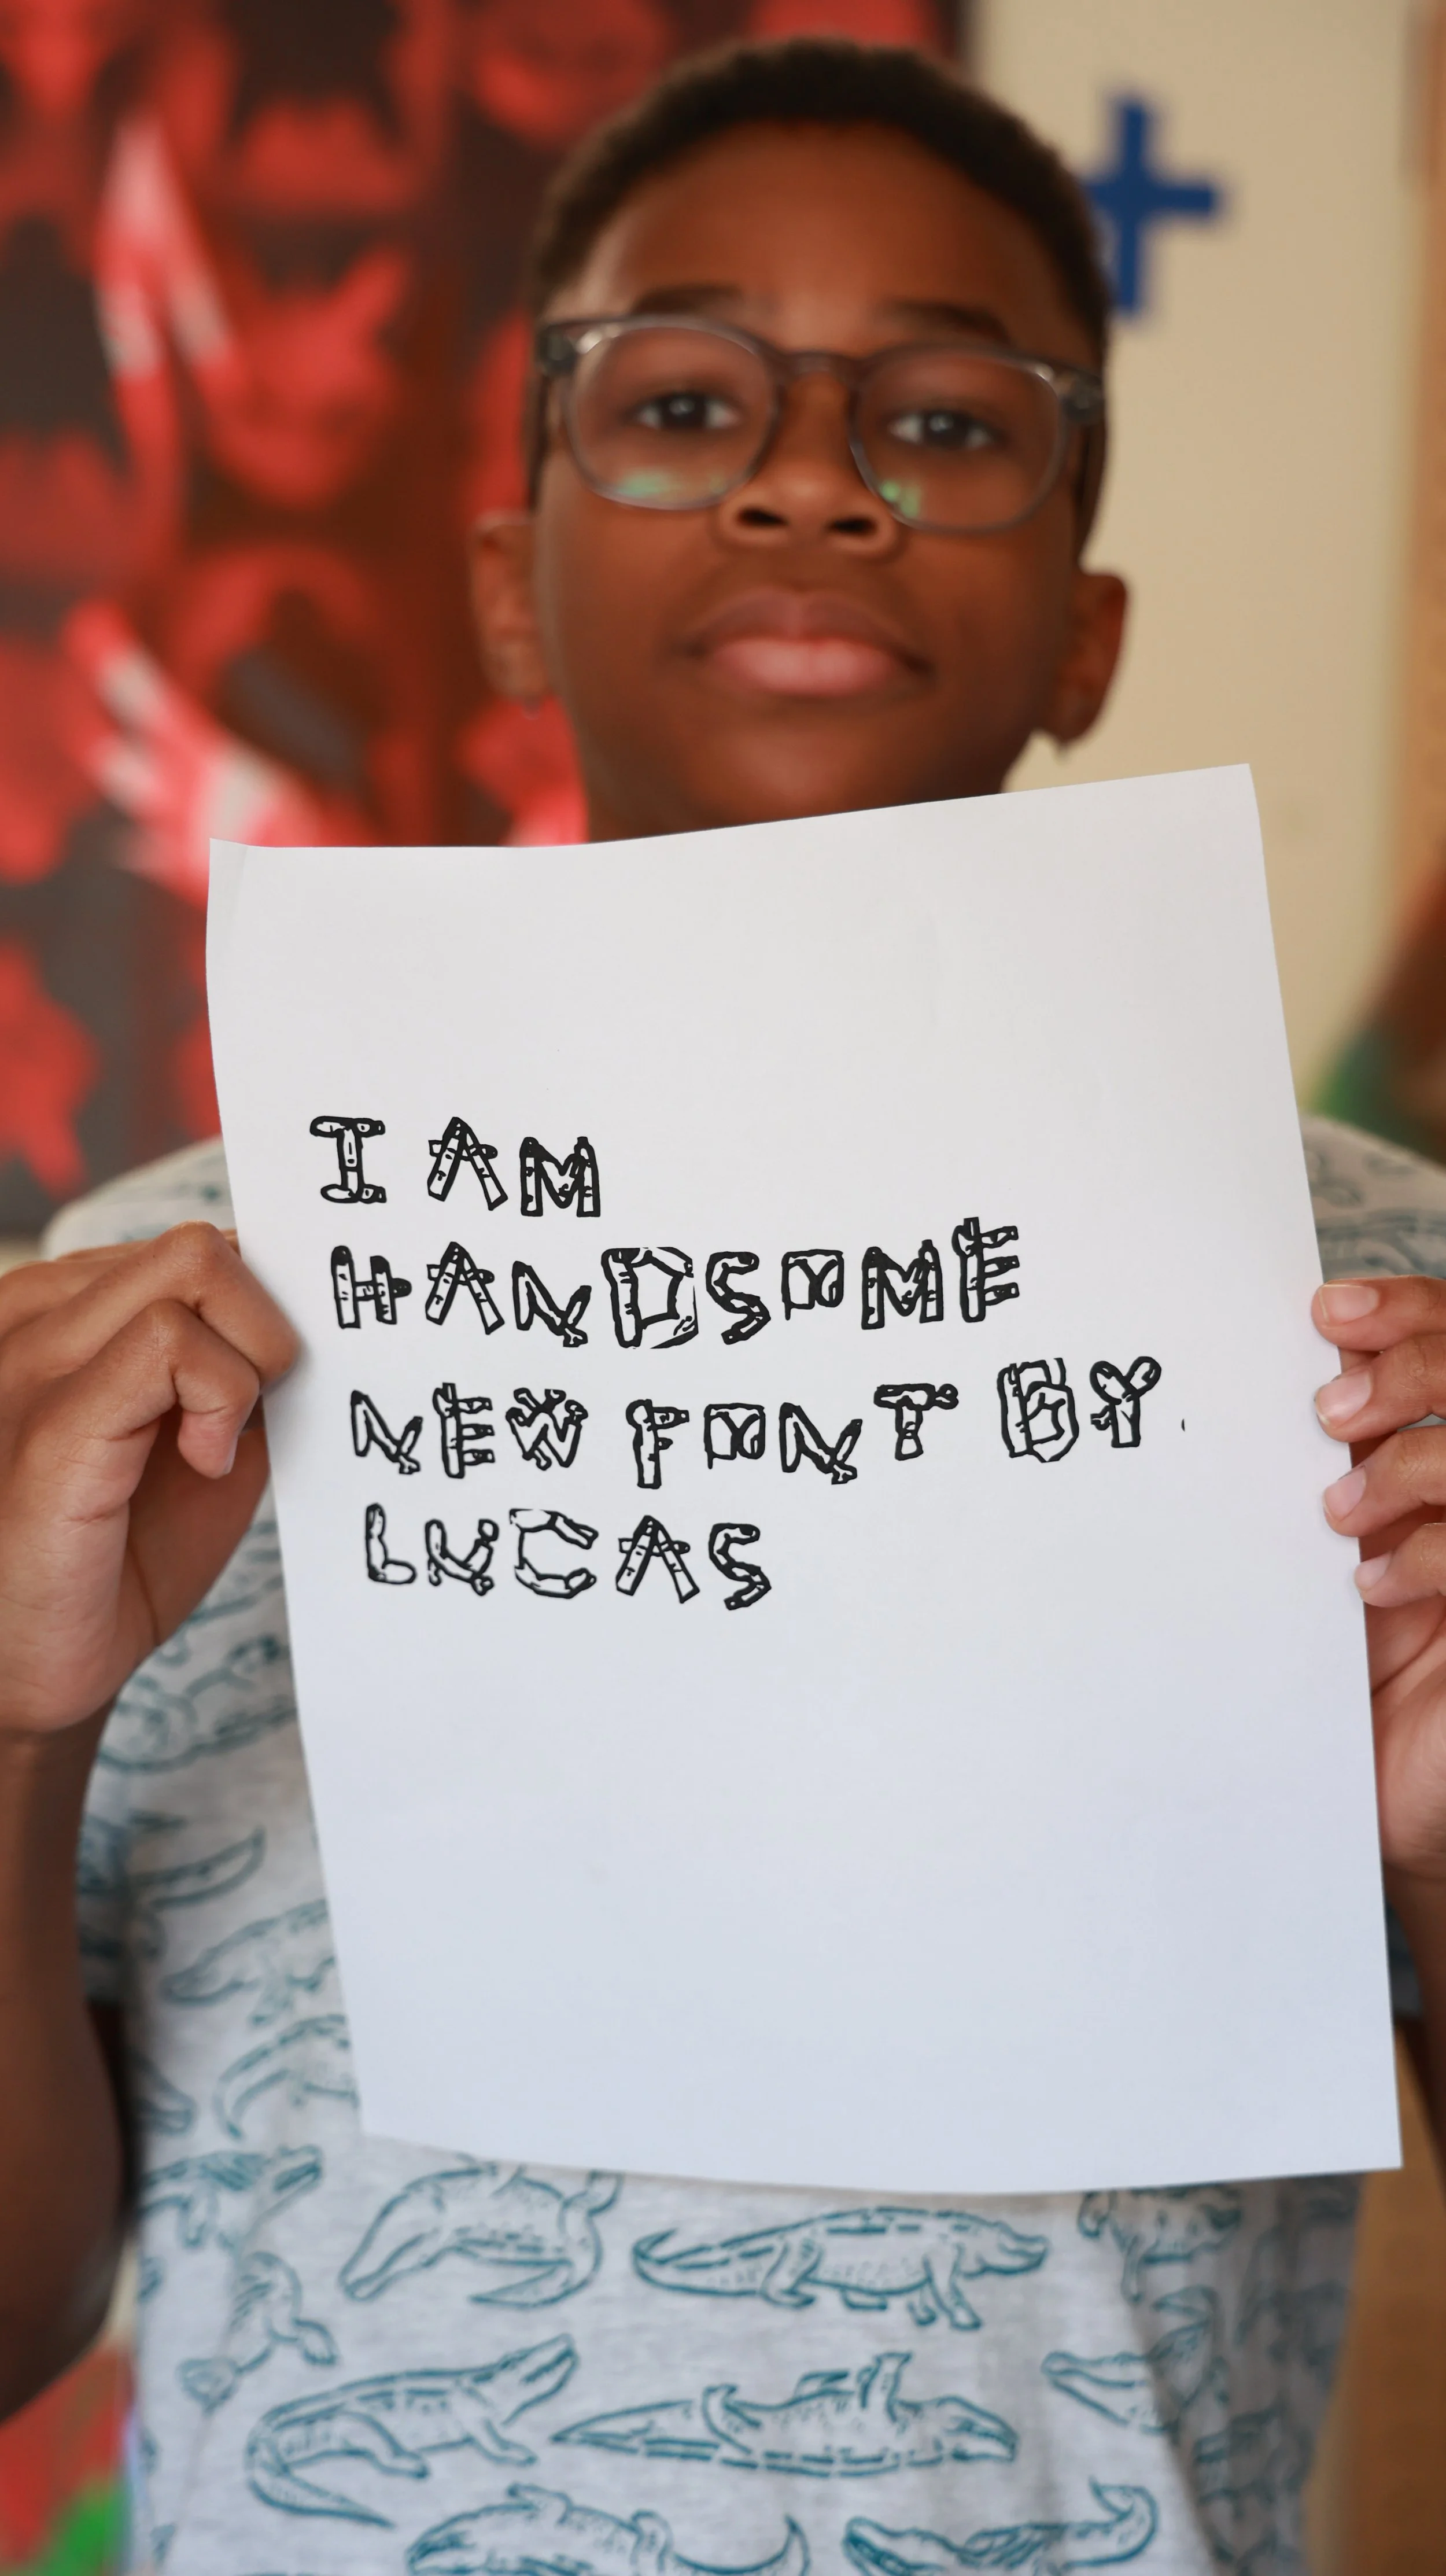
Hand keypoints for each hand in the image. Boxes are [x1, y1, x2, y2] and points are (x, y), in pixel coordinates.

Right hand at [0, 1227, 297, 1739]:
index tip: (270, 1385)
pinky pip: (166, 1339)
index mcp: (61, 1309)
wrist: (35, 1669)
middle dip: (266, 1326)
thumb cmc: (117, 1556)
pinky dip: (223, 1396)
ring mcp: (31, 1360)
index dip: (260, 1308)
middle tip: (253, 1417)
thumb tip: (306, 1311)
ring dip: (250, 1358)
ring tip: (216, 1443)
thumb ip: (228, 1363)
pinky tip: (205, 1462)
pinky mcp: (51, 1424)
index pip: (197, 1246)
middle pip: (203, 1244)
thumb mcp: (191, 1434)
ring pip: (194, 1266)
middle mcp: (34, 1315)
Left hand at [1315, 1275, 1445, 1886]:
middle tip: (1333, 1408)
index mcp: (1436, 1453)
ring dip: (1411, 1463)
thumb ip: (1306, 1476)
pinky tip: (1373, 1588)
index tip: (1328, 1311)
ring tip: (1340, 1513)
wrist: (1375, 1793)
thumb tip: (1249, 1384)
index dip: (1406, 1308)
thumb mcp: (1310, 1559)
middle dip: (1412, 1364)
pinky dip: (1429, 1552)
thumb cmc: (1340, 1672)